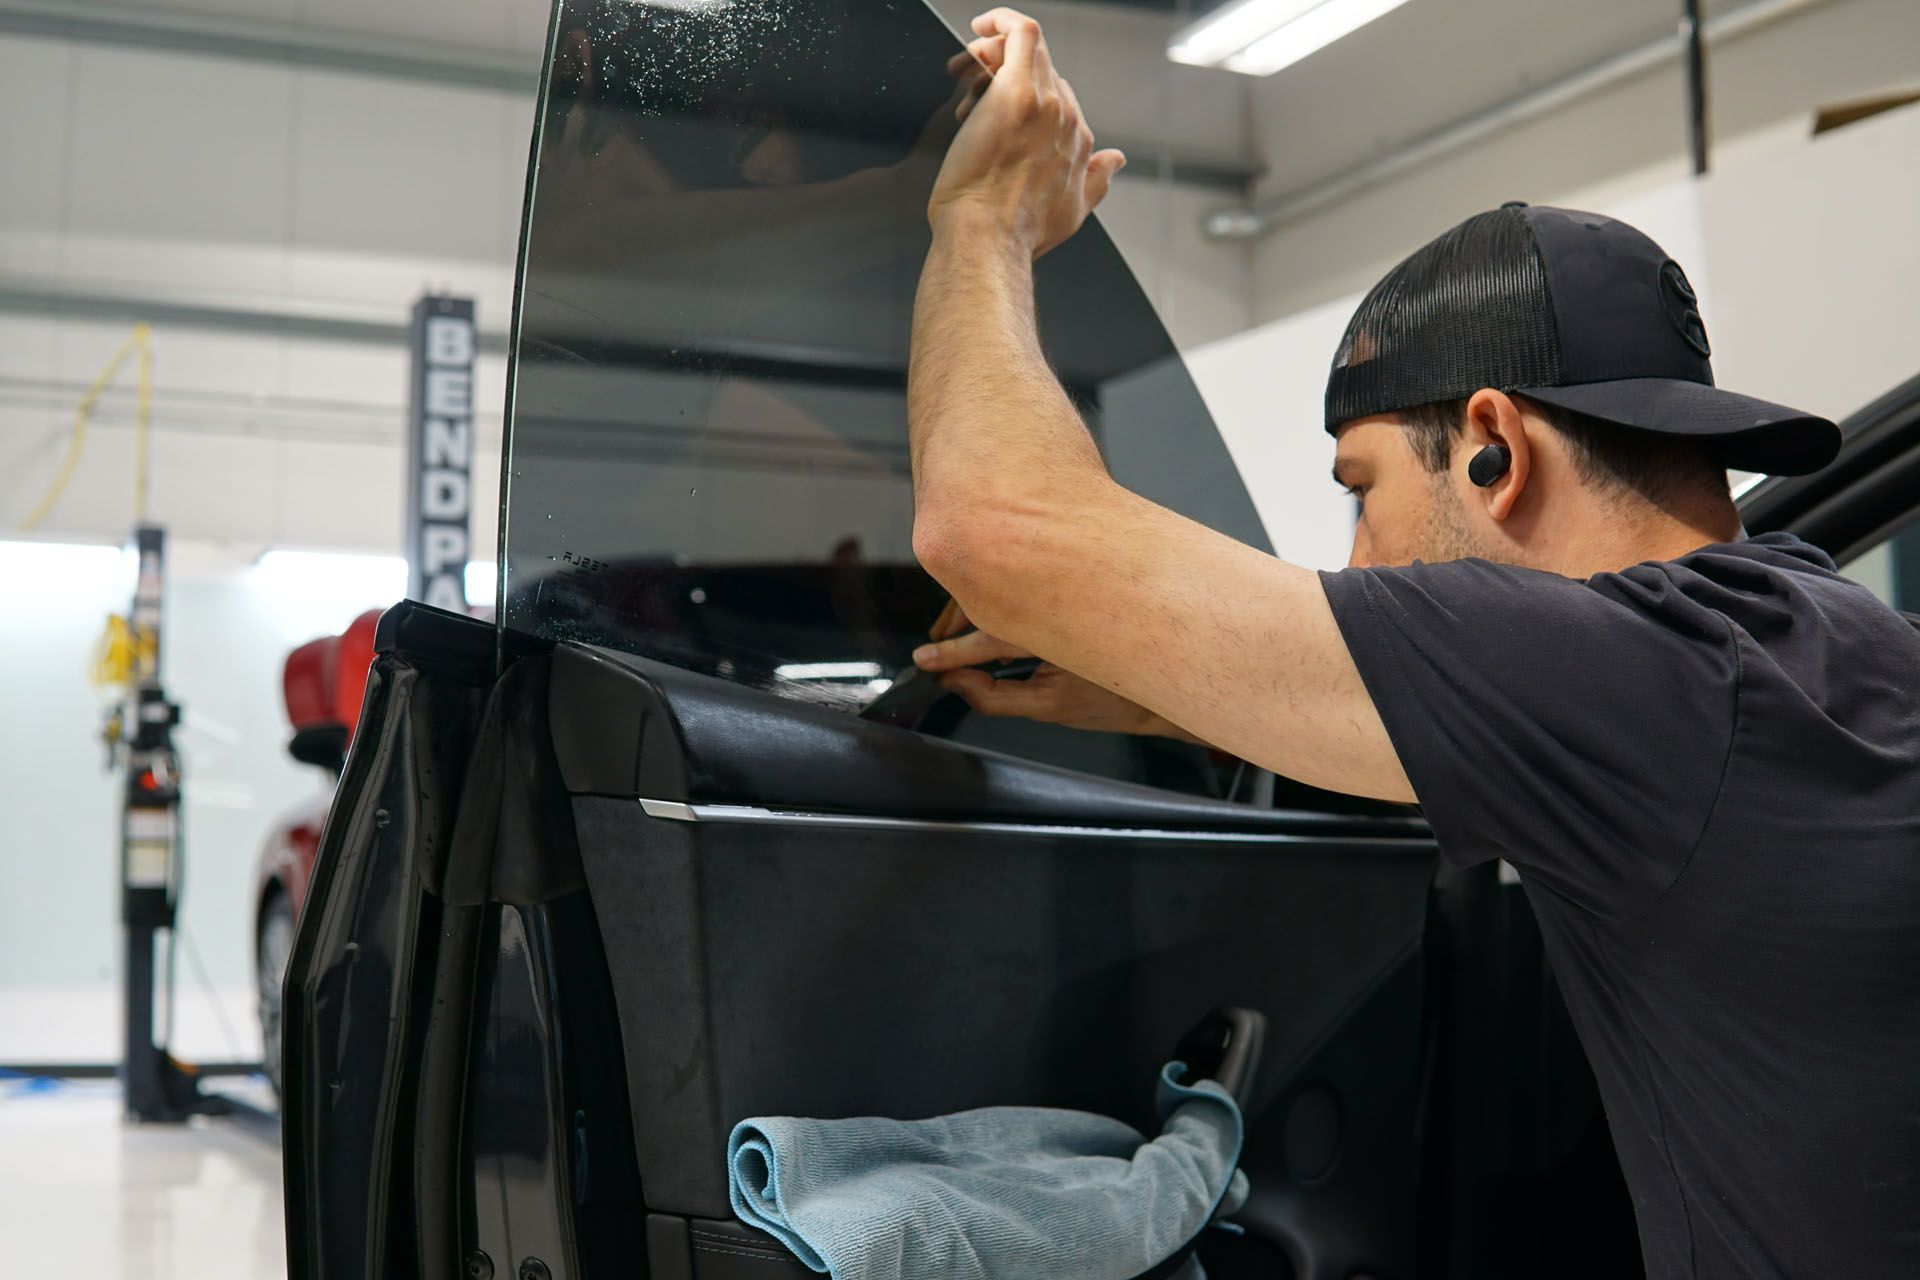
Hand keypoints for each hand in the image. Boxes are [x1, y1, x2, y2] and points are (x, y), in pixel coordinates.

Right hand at [913, 601, 1195, 739]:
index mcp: (1043, 629)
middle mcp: (1049, 597)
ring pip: (999, 583)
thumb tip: (957, 682)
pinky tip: (988, 612)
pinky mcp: (1068, 580)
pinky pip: (1021, 580)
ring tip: (953, 633)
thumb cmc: (1120, 696)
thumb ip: (995, 697)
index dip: (946, 653)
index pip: (981, 640)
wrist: (1168, 675)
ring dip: (971, 605)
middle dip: (952, 623)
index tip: (924, 661)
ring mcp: (1059, 584)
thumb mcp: (1050, 707)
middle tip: (934, 647)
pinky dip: (997, 593)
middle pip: (983, 598)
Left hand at [927, 9, 1125, 258]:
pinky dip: (1002, 21)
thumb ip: (1097, 182)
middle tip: (969, 98)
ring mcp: (1045, 102)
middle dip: (1003, 76)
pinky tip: (980, 27)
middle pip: (1043, 71)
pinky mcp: (1016, 91)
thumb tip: (1117, 161)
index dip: (1023, 99)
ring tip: (963, 75)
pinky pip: (1020, 32)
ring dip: (995, 52)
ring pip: (1030, 49)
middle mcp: (1068, 118)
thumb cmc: (1014, 234)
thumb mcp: (1071, 213)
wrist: (988, 238)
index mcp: (1079, 142)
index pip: (1059, 97)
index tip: (988, 113)